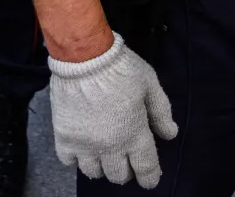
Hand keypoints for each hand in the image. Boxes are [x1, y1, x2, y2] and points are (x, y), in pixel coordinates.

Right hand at [48, 33, 176, 188]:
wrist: (83, 56)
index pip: (146, 169)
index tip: (149, 177)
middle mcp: (110, 146)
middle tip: (124, 157)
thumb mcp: (150, 84)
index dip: (150, 177)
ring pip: (94, 173)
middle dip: (125, 170)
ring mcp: (84, 144)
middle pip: (119, 176)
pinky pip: (69, 162)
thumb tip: (170, 133)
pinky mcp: (64, 136)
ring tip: (102, 152)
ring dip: (101, 165)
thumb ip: (161, 112)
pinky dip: (76, 158)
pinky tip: (81, 145)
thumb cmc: (119, 67)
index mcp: (134, 134)